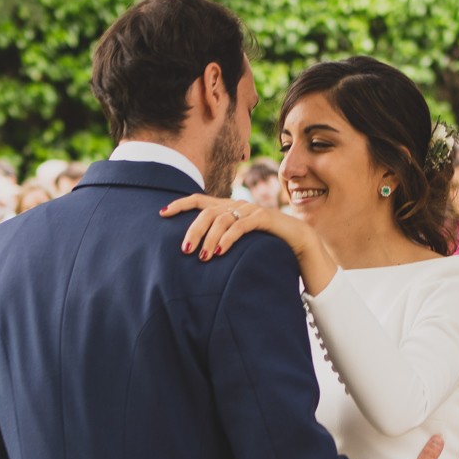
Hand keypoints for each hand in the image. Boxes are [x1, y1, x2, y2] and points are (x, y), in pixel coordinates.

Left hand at [162, 195, 299, 261]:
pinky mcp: (263, 218)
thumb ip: (219, 239)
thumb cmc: (263, 242)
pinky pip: (241, 226)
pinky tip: (221, 252)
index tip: (162, 213)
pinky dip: (229, 239)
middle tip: (185, 250)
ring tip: (203, 257)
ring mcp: (249, 209)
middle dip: (193, 230)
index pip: (198, 200)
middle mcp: (235, 205)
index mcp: (226, 207)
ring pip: (222, 220)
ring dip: (210, 240)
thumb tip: (194, 254)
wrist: (296, 239)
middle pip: (207, 212)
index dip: (180, 204)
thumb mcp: (237, 239)